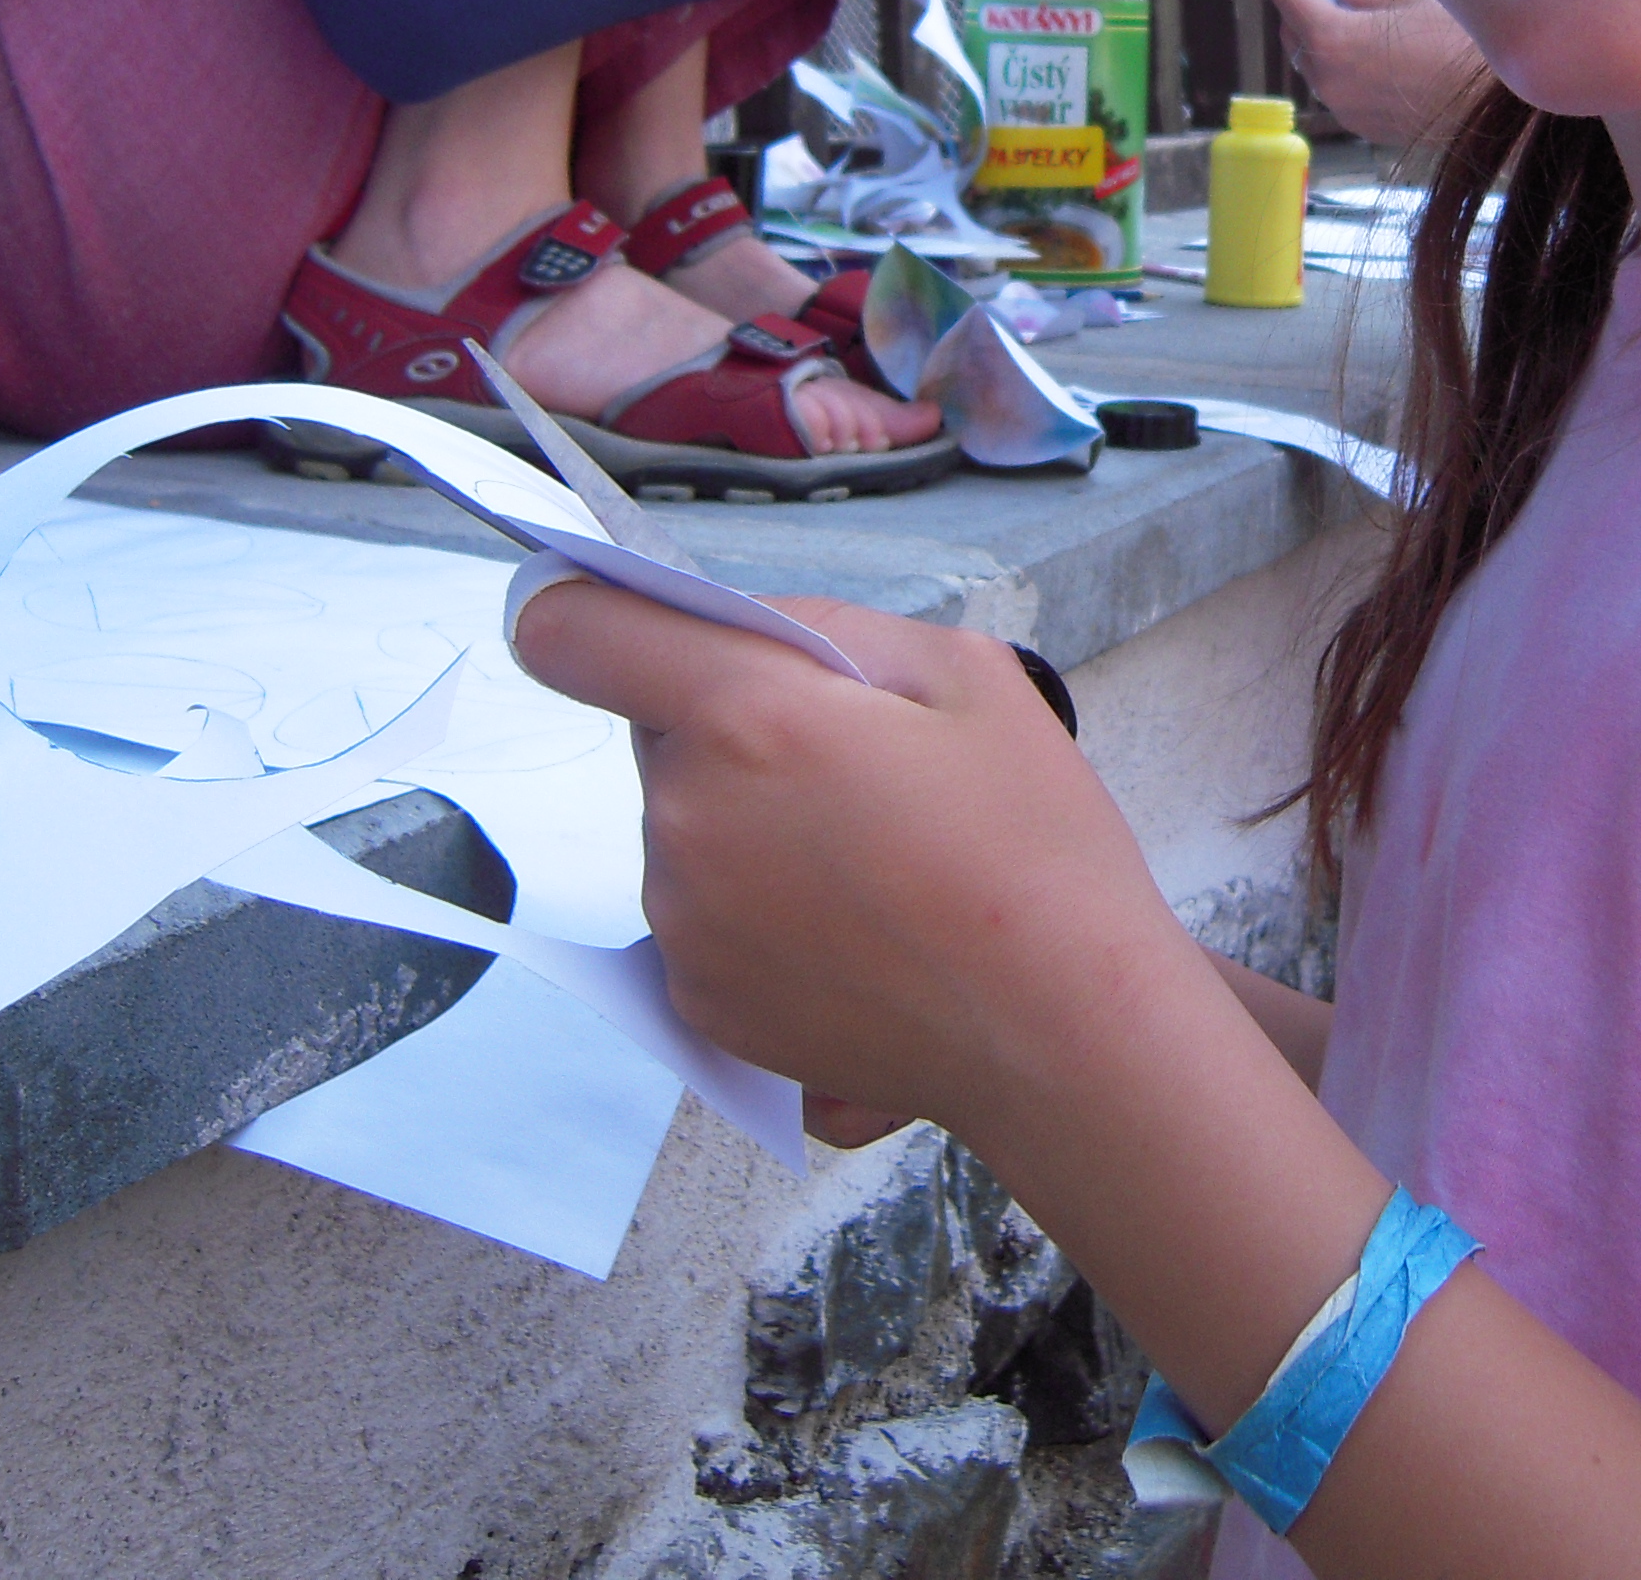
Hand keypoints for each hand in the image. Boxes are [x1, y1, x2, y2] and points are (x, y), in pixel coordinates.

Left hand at [510, 581, 1194, 1135]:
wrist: (1064, 1031)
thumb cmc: (1033, 848)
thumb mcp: (967, 673)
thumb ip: (830, 627)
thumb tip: (745, 630)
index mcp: (746, 720)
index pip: (576, 632)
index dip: (591, 610)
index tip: (629, 623)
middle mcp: (687, 822)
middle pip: (659, 733)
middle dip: (734, 727)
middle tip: (856, 767)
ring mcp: (683, 925)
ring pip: (686, 826)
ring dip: (747, 823)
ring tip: (872, 862)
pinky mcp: (698, 1002)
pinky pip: (701, 915)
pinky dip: (758, 909)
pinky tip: (857, 927)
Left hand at [1272, 0, 1488, 148]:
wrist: (1495, 104)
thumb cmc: (1460, 44)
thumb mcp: (1408, 1)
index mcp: (1333, 40)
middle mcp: (1327, 79)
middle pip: (1291, 30)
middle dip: (1305, 0)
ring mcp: (1342, 108)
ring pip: (1310, 62)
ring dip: (1321, 34)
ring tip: (1358, 14)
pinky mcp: (1359, 125)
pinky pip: (1333, 86)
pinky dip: (1339, 63)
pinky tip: (1373, 50)